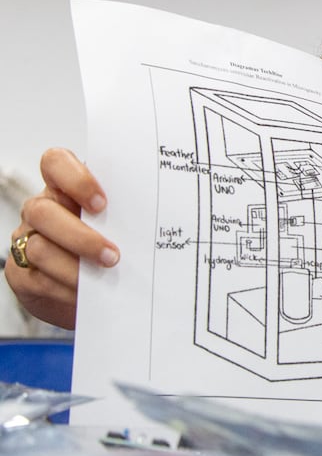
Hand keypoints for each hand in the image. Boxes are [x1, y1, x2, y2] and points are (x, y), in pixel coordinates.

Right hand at [4, 148, 118, 329]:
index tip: (103, 203)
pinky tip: (89, 293)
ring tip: (106, 275)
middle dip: (80, 237)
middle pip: (43, 211)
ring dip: (75, 267)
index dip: (75, 179)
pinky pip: (39, 280)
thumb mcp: (120, 220)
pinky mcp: (22, 273)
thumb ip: (127, 210)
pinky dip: (67, 289)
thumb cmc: (112, 240)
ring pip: (39, 248)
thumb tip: (164, 218)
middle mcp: (43, 209)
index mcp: (66, 186)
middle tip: (113, 255)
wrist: (94, 286)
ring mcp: (28, 240)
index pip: (55, 162)